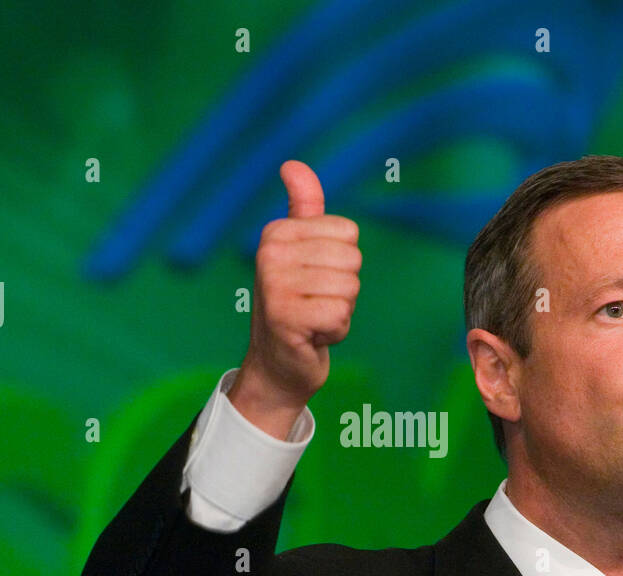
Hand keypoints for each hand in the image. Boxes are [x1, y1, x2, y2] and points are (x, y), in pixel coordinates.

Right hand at [229, 160, 360, 438]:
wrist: (277, 363)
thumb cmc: (296, 303)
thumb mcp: (300, 251)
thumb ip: (303, 208)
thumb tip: (293, 164)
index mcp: (276, 233)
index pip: (349, 233)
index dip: (342, 263)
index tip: (315, 280)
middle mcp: (270, 255)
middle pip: (352, 261)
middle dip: (344, 290)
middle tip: (315, 304)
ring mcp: (274, 286)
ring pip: (348, 289)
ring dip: (339, 311)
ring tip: (312, 319)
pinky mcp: (285, 318)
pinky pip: (340, 316)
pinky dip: (334, 332)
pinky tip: (312, 336)